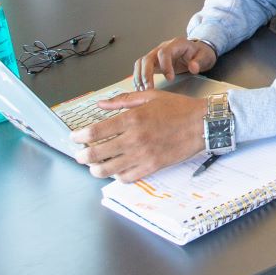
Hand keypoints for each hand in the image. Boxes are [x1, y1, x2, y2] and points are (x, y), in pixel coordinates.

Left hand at [71, 90, 206, 180]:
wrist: (201, 124)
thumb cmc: (177, 108)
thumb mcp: (149, 97)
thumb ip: (123, 101)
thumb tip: (101, 104)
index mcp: (131, 119)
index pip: (95, 132)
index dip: (80, 137)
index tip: (74, 138)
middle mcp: (134, 138)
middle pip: (96, 154)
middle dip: (83, 156)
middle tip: (80, 155)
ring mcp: (142, 155)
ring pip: (108, 170)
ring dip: (96, 169)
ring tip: (94, 166)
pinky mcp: (152, 167)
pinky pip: (126, 177)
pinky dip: (117, 176)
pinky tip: (117, 170)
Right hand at [137, 37, 216, 89]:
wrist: (198, 52)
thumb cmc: (201, 54)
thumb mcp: (205, 56)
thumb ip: (199, 61)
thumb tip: (193, 67)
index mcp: (176, 44)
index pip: (164, 52)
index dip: (165, 65)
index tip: (170, 78)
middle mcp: (163, 48)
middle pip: (148, 58)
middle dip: (146, 74)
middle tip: (149, 88)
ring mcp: (157, 55)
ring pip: (141, 63)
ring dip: (140, 77)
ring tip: (143, 90)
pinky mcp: (154, 62)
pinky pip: (141, 68)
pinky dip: (139, 78)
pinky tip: (141, 88)